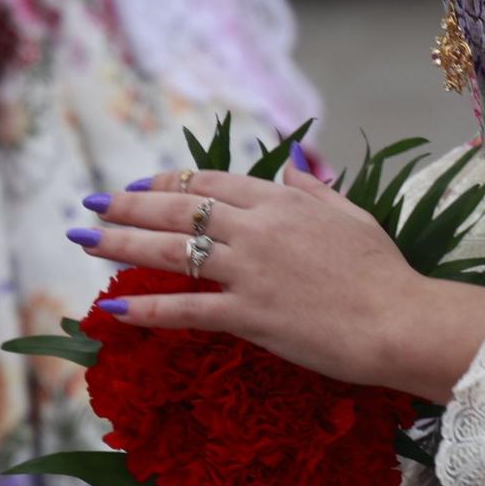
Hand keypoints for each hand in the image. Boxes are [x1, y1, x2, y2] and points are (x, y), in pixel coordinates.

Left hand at [70, 165, 484, 402]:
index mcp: (282, 200)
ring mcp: (250, 271)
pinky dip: (147, 310)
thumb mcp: (352, 215)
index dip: (167, 181)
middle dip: (127, 205)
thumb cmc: (384, 272)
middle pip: (178, 209)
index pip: (210, 181)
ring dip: (120, 244)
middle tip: (92, 206)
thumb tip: (292, 164)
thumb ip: (315, 189)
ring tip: (84, 241)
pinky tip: (112, 311)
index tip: (138, 186)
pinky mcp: (249, 315)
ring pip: (171, 252)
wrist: (400, 320)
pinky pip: (187, 309)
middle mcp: (258, 229)